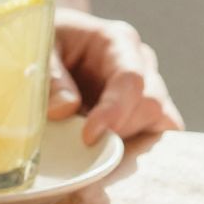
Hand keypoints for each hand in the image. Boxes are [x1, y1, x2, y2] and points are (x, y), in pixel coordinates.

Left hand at [48, 9, 184, 143]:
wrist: (55, 47)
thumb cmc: (51, 44)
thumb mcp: (42, 50)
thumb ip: (51, 76)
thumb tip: (66, 108)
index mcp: (119, 42)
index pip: (131, 79)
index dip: (114, 111)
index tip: (88, 136)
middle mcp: (141, 64)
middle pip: (151, 104)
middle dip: (120, 132)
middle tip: (86, 149)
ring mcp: (149, 88)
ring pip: (161, 123)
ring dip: (131, 144)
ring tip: (96, 155)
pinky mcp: (147, 113)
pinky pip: (159, 136)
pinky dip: (140, 152)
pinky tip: (111, 160)